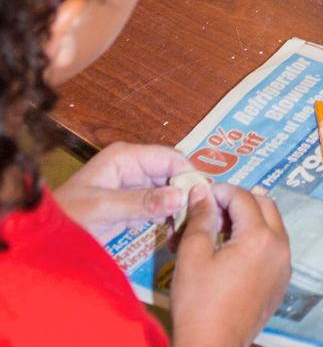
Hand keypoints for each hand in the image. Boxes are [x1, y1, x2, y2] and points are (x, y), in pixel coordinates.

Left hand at [54, 141, 194, 242]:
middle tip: (200, 215)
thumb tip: (182, 195)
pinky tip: (176, 232)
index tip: (203, 196)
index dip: (188, 174)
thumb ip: (142, 202)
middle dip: (186, 192)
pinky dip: (169, 218)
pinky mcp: (133, 207)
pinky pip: (159, 208)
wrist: (42, 241)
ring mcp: (134, 188)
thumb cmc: (65, 217)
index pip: (169, 158)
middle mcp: (134, 168)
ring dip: (179, 207)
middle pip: (172, 175)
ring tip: (190, 226)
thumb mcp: (103, 208)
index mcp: (126, 157)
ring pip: (169, 192)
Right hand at [171, 183, 290, 346]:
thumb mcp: (193, 255)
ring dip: (250, 218)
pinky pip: (274, 246)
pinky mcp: (282, 280)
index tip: (203, 194)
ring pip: (272, 224)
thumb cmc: (199, 303)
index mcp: (259, 237)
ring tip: (222, 227)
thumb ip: (201, 217)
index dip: (221, 191)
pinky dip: (258, 238)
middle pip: (265, 205)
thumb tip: (202, 191)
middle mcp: (280, 246)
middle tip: (214, 208)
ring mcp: (284, 264)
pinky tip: (235, 249)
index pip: (243, 197)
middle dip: (239, 201)